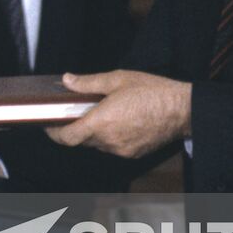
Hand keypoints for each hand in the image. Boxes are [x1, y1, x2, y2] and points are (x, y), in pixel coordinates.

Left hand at [45, 70, 191, 158]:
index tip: (49, 124)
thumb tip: (67, 80)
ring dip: (93, 131)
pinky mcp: (133, 153)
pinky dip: (109, 136)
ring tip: (101, 112)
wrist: (184, 109)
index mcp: (101, 123)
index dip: (54, 133)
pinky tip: (118, 120)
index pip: (67, 138)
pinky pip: (113, 147)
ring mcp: (122, 150)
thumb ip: (88, 83)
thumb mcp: (117, 79)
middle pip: (81, 140)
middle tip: (75, 110)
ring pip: (97, 144)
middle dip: (74, 127)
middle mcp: (109, 141)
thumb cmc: (153, 91)